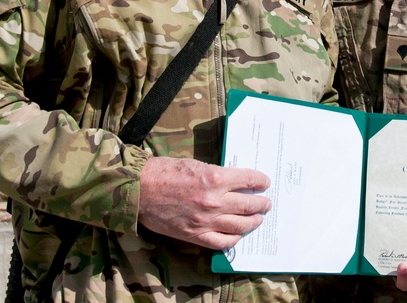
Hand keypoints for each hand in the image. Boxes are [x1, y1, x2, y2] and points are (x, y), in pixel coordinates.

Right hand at [137, 157, 270, 249]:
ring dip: (253, 221)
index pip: (248, 179)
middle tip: (266, 203)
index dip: (260, 181)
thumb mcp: (196, 164)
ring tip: (258, 219)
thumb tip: (235, 181)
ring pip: (239, 225)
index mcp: (215, 178)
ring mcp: (205, 220)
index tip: (265, 182)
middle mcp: (213, 201)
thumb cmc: (165, 172)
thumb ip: (217, 174)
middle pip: (248, 205)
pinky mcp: (194, 235)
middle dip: (261, 204)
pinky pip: (221, 242)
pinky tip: (238, 235)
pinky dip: (233, 239)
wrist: (140, 189)